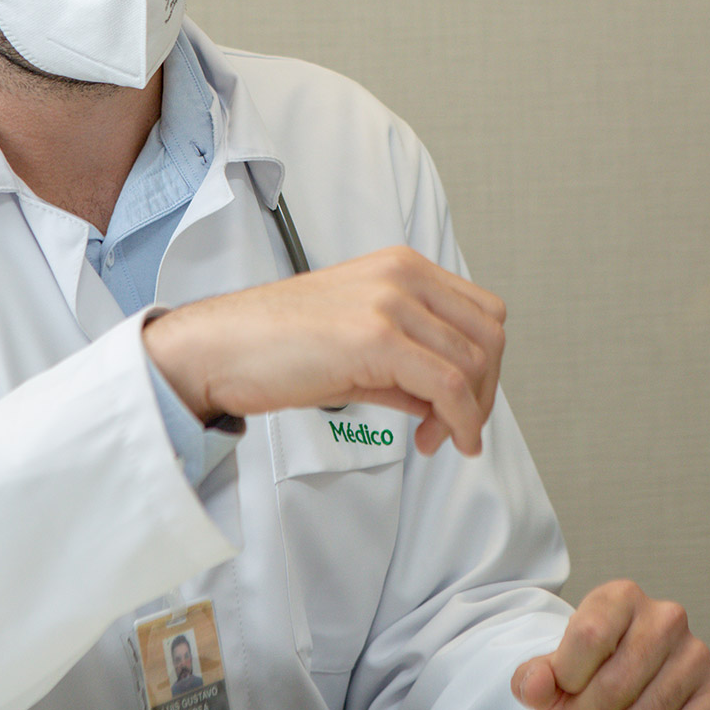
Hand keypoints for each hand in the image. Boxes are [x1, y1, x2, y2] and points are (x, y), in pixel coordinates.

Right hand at [142, 246, 506, 455]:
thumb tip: (445, 399)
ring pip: (473, 364)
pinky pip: (448, 386)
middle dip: (483, 391)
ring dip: (467, 413)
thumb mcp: (357, 341)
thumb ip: (407, 361)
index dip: (483, 366)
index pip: (482, 313)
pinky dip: (459, 422)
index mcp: (401, 266)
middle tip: (453, 428)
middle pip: (489, 336)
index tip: (460, 404)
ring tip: (434, 437)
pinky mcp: (378, 337)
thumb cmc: (274, 345)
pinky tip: (436, 442)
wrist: (220, 348)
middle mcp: (403, 275)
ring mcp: (392, 303)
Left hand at [513, 581, 709, 709]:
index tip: (563, 688)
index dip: (566, 677)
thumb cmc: (591, 674)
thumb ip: (537, 677)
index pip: (588, 636)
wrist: (633, 685)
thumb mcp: (556, 671)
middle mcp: (666, 617)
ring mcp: (696, 654)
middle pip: (614, 685)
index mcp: (621, 596)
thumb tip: (534, 686)